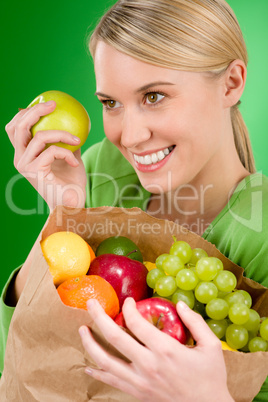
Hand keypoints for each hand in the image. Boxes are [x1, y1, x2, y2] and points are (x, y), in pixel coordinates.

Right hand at [6, 102, 86, 209]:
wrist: (72, 205)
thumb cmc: (71, 182)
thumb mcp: (68, 155)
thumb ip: (63, 139)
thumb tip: (70, 119)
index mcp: (23, 154)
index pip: (15, 128)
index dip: (25, 112)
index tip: (46, 104)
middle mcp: (19, 159)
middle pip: (18, 126)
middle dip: (35, 111)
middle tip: (54, 104)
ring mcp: (25, 165)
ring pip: (38, 136)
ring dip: (61, 134)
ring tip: (76, 140)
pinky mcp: (34, 172)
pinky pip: (52, 151)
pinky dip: (66, 152)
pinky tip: (75, 162)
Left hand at [79, 298, 233, 401]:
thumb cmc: (211, 378)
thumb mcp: (211, 347)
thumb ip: (195, 323)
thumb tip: (180, 304)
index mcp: (165, 350)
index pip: (137, 323)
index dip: (128, 308)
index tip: (128, 301)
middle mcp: (147, 364)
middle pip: (114, 337)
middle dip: (99, 317)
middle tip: (90, 304)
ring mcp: (139, 381)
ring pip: (105, 360)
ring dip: (90, 343)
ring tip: (82, 330)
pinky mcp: (136, 392)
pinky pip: (111, 381)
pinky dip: (97, 372)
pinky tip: (89, 365)